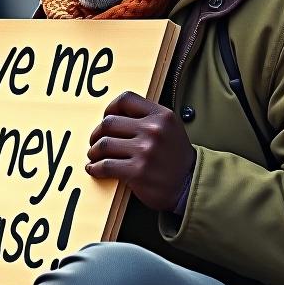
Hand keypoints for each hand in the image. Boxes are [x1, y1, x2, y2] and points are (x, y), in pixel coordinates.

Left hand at [85, 91, 195, 211]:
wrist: (189, 185)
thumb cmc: (175, 157)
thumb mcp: (169, 128)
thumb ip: (146, 118)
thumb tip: (111, 116)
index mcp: (161, 115)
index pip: (126, 99)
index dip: (110, 108)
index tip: (106, 118)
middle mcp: (153, 130)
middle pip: (109, 123)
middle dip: (97, 134)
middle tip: (95, 143)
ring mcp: (145, 151)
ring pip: (104, 144)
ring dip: (94, 152)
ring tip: (94, 157)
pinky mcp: (137, 171)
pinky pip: (105, 165)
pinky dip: (95, 168)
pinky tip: (94, 169)